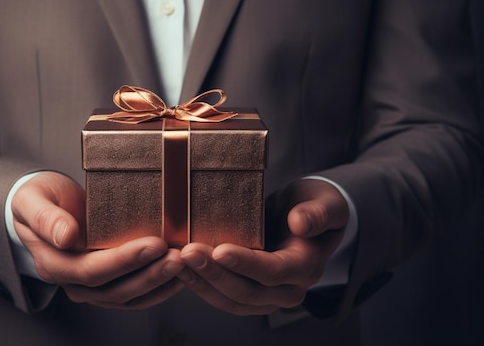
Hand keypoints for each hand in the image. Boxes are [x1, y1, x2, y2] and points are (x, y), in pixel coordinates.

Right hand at [11, 171, 184, 308]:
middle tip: (179, 256)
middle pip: (114, 289)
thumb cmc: (37, 199)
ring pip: (128, 296)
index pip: (91, 270)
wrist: (42, 205)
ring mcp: (90, 286)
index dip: (124, 261)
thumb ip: (45, 217)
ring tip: (184, 264)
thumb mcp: (32, 199)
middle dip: (150, 274)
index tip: (154, 244)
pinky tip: (179, 275)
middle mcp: (72, 281)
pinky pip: (134, 295)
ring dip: (158, 283)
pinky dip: (158, 288)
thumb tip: (65, 236)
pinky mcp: (106, 282)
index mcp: (53, 262)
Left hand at [177, 178, 347, 314]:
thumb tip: (300, 223)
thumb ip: (318, 212)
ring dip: (203, 283)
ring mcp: (269, 297)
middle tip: (188, 252)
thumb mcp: (324, 202)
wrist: (306, 219)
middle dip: (214, 273)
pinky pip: (224, 298)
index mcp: (307, 267)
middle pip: (248, 291)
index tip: (218, 250)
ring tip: (177, 262)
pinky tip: (181, 270)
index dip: (245, 264)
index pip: (273, 271)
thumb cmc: (313, 206)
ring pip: (232, 301)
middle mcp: (289, 289)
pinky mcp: (251, 295)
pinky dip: (201, 286)